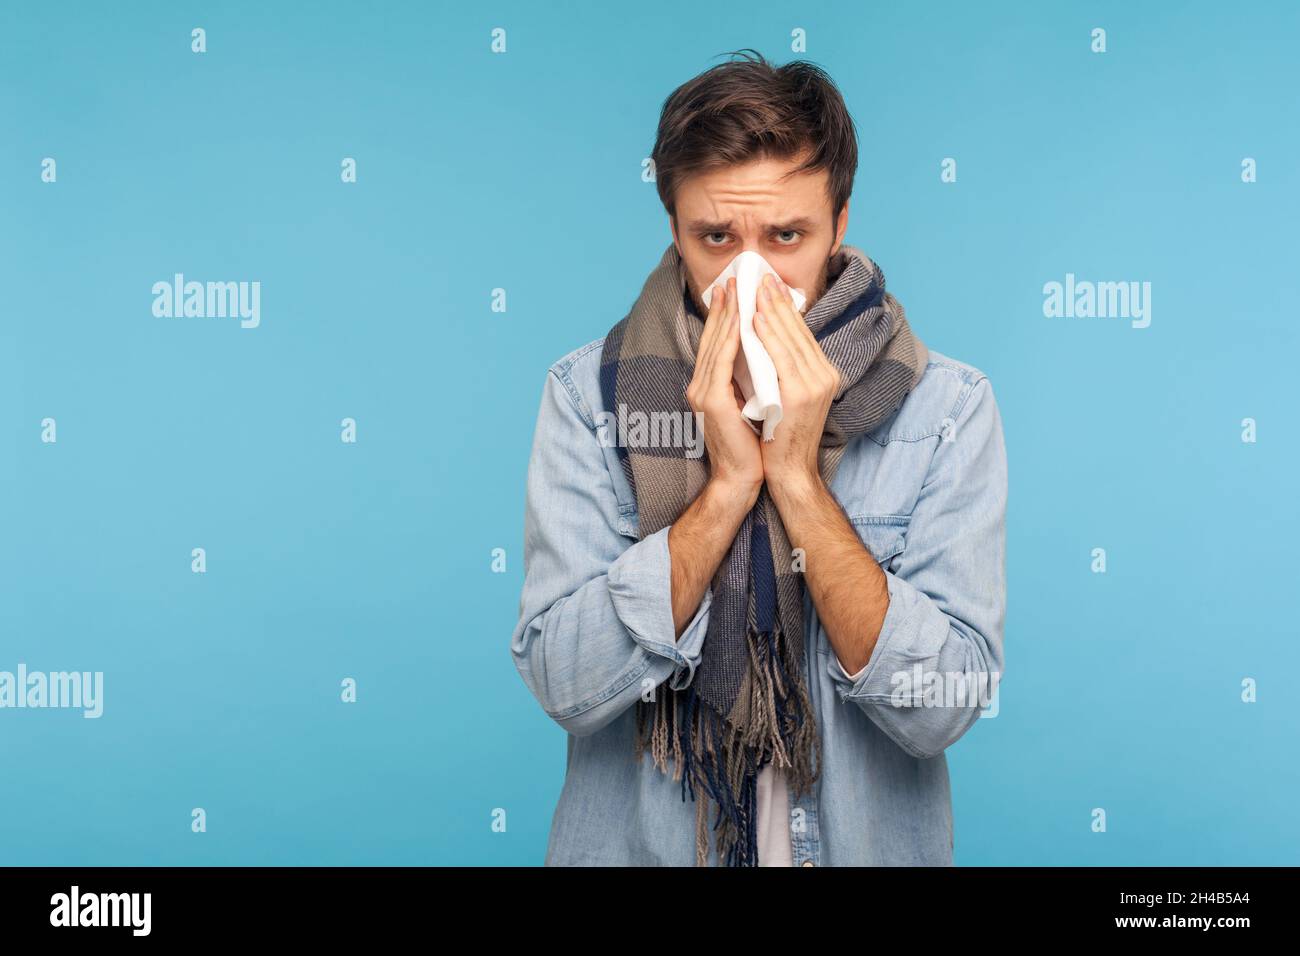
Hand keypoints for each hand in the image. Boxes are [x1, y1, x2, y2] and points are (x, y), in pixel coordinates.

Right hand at [685, 277, 762, 502]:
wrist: (742, 477)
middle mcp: (700, 384)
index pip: (717, 340)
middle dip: (727, 305)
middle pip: (714, 336)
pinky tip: (741, 320)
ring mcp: (703, 392)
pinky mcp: (712, 401)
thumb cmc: (752, 444)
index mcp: (708, 384)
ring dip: (729, 314)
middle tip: (737, 277)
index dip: (726, 312)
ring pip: (718, 343)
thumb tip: (763, 348)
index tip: (737, 288)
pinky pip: (722, 361)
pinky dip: (731, 338)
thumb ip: (748, 376)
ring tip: (739, 289)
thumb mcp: (749, 401)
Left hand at [753, 272, 841, 490]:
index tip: (768, 284)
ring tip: (754, 288)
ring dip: (770, 310)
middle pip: (797, 330)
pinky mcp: (801, 395)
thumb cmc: (780, 437)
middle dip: (777, 300)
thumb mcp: (785, 395)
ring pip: (789, 338)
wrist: (789, 472)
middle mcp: (824, 375)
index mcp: (822, 374)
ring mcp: (815, 384)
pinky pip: (781, 357)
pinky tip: (754, 319)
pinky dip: (768, 335)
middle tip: (760, 275)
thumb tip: (764, 338)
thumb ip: (781, 369)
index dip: (784, 307)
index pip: (801, 333)